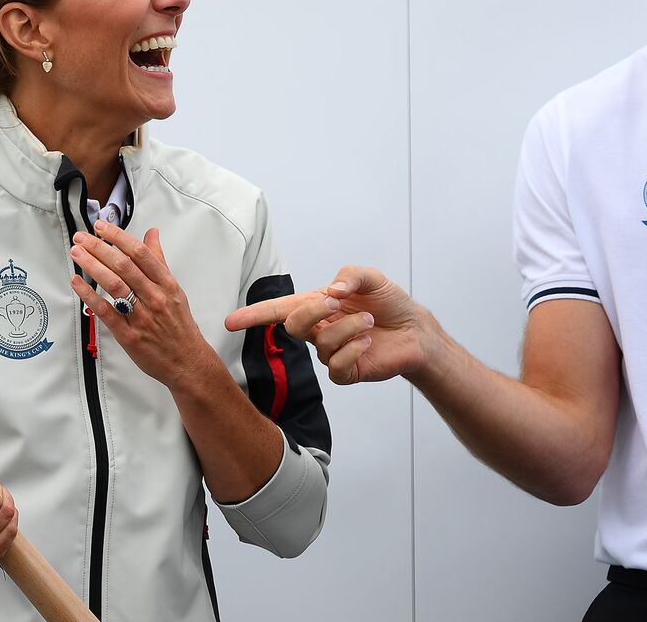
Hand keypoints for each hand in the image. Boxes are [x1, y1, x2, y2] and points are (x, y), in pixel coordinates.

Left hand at [70, 222, 219, 390]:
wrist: (187, 361)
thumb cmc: (179, 325)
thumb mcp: (174, 289)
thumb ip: (159, 261)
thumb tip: (152, 235)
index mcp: (166, 284)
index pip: (140, 253)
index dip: (119, 237)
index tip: (102, 227)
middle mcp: (155, 298)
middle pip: (124, 266)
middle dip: (99, 248)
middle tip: (82, 237)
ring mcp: (141, 316)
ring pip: (114, 285)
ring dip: (92, 266)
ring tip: (77, 254)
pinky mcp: (129, 335)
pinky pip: (106, 312)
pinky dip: (90, 296)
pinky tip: (78, 283)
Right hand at [224, 265, 430, 384]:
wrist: (415, 330)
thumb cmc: (389, 303)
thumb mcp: (371, 278)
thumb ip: (350, 275)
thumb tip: (332, 290)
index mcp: (316, 305)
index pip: (278, 310)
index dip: (253, 315)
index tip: (231, 321)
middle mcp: (319, 330)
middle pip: (293, 324)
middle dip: (311, 311)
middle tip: (335, 302)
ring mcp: (331, 352)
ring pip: (322, 343)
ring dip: (347, 327)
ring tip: (368, 320)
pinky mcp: (347, 371)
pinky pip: (337, 366)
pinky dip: (353, 349)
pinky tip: (368, 341)